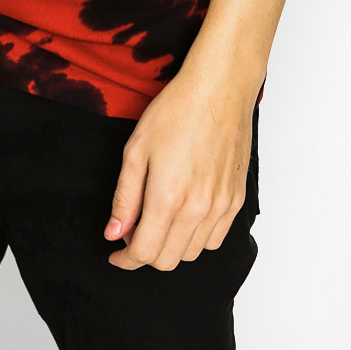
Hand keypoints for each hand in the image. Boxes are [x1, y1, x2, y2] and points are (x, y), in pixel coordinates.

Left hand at [103, 67, 257, 270]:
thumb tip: (114, 233)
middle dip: (145, 253)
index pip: (144, 253)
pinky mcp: (236, 200)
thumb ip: (125, 198)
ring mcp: (221, 206)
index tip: (116, 253)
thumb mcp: (136, 149)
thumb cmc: (176, 111)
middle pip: (168, 260)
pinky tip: (185, 216)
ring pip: (192, 253)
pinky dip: (197, 239)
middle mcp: (198, 209)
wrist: (219, 89)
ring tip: (158, 219)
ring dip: (171, 247)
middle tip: (133, 231)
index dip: (126, 259)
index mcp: (168, 197)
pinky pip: (215, 239)